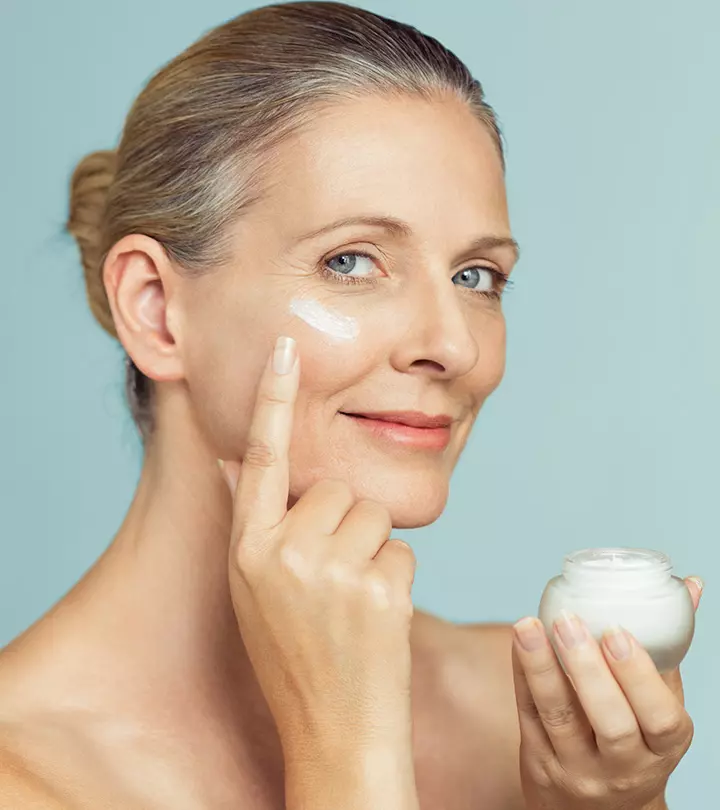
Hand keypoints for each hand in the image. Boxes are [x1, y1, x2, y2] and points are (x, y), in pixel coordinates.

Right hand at [218, 336, 417, 802]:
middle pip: (335, 489)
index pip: (259, 458)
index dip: (272, 399)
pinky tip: (377, 617)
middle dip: (344, 524)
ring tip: (354, 601)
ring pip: (372, 514)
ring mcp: (329, 570)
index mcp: (247, 550)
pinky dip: (395, 575)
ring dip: (372, 550)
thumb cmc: (294, 657)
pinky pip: (400, 548)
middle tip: (335, 581)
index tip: (286, 348)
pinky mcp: (378, 586)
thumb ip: (252, 524)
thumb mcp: (253, 590)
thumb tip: (236, 461)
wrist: (334, 733)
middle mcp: (282, 552)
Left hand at [512, 577, 702, 809]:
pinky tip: (520, 642)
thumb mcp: (660, 705)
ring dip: (541, 667)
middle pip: (610, 723)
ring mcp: (577, 770)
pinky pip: (528, 716)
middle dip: (587, 669)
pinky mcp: (539, 765)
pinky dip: (523, 675)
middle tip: (568, 621)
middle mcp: (623, 767)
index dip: (638, 675)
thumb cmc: (635, 739)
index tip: (616, 631)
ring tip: (528, 626)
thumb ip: (667, 647)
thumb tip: (690, 584)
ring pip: (559, 718)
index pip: (660, 718)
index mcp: (662, 748)